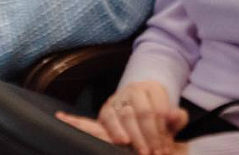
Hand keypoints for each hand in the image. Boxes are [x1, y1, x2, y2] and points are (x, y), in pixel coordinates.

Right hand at [58, 82, 187, 154]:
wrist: (147, 100)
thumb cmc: (160, 116)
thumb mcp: (172, 118)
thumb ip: (176, 118)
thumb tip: (175, 115)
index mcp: (149, 90)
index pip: (154, 111)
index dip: (160, 131)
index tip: (165, 148)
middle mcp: (131, 91)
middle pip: (138, 115)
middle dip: (146, 137)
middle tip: (153, 153)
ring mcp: (116, 101)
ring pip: (119, 118)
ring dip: (126, 135)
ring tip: (133, 147)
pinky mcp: (104, 112)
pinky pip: (91, 120)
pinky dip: (76, 121)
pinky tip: (62, 118)